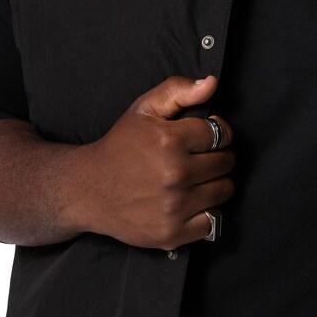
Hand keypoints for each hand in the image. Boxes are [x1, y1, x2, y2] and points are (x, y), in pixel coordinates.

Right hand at [70, 74, 235, 249]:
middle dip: (217, 156)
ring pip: (224, 190)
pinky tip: (191, 202)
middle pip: (226, 162)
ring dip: (215, 183)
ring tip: (194, 179)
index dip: (215, 132)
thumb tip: (211, 83)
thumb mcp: (144, 109)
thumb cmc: (120, 146)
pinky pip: (213, 222)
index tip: (202, 137)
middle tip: (197, 158)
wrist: (89, 190)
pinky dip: (207, 213)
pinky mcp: (172, 233)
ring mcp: (174, 207)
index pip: (221, 134)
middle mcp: (174, 175)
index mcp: (169, 141)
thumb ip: (178, 90)